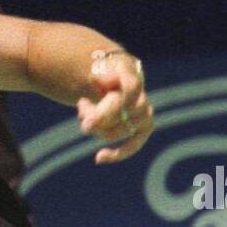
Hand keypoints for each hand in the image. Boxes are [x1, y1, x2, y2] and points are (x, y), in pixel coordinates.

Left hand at [77, 49, 153, 163]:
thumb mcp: (101, 68)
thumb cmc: (106, 75)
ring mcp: (145, 116)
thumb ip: (100, 74)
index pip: (127, 91)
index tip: (83, 113)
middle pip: (119, 114)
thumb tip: (97, 79)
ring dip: (96, 128)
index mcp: (133, 80)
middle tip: (82, 113)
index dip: (108, 101)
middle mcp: (142, 100)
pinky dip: (116, 154)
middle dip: (96, 117)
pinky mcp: (143, 131)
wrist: (117, 81)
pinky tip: (99, 158)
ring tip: (85, 111)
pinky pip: (133, 146)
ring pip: (116, 131)